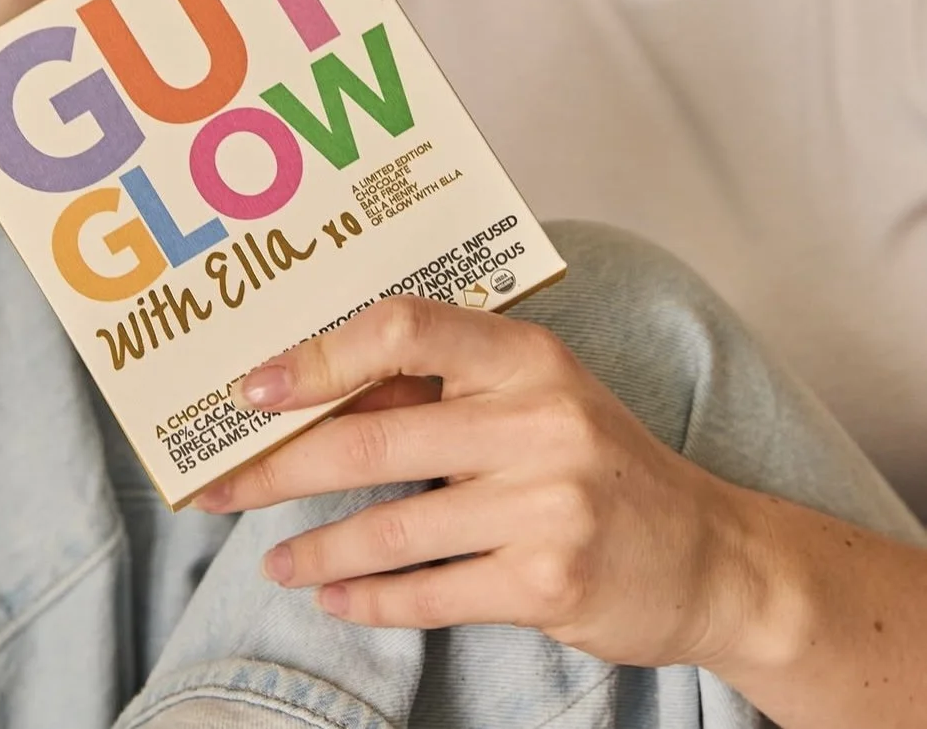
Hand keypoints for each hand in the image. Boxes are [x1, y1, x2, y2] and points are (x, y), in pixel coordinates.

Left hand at [195, 297, 757, 669]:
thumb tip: (314, 396)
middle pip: (373, 438)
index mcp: (526, 354)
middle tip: (217, 488)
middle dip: (278, 468)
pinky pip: (426, 594)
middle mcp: (537, 418)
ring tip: (273, 558)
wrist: (710, 555)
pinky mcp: (548, 583)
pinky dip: (367, 598)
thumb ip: (442, 392)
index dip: (318, 356)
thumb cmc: (599, 462)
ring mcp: (546, 503)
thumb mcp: (534, 398)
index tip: (252, 389)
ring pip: (390, 527)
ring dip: (315, 547)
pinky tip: (332, 594)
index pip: (404, 330)